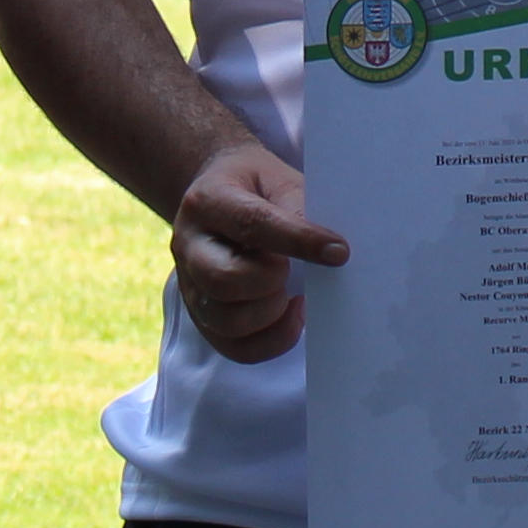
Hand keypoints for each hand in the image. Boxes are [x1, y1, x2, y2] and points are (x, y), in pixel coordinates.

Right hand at [172, 138, 342, 363]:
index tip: (339, 252)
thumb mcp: (279, 179)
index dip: (298, 241)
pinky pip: (233, 348)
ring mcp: (189, 285)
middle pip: (224, 280)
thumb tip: (329, 251)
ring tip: (291, 293)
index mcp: (208, 202)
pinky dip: (270, 340)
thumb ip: (300, 208)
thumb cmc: (257, 187)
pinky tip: (288, 314)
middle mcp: (188, 246)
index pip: (252, 224)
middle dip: (272, 281)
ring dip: (271, 314)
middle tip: (292, 269)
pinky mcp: (201, 316)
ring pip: (225, 320)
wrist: (219, 193)